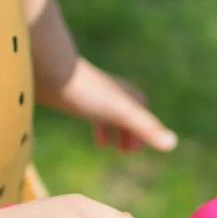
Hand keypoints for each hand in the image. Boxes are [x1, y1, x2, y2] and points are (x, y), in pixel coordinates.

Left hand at [40, 57, 177, 152]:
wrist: (44, 67)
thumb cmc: (85, 91)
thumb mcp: (119, 112)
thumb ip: (145, 128)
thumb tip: (172, 144)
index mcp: (121, 93)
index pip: (140, 108)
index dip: (142, 129)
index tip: (135, 149)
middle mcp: (107, 88)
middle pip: (124, 108)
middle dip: (126, 129)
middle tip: (123, 150)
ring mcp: (86, 88)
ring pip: (102, 107)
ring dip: (107, 125)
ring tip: (102, 143)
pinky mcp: (64, 90)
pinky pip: (80, 104)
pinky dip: (86, 117)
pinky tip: (79, 127)